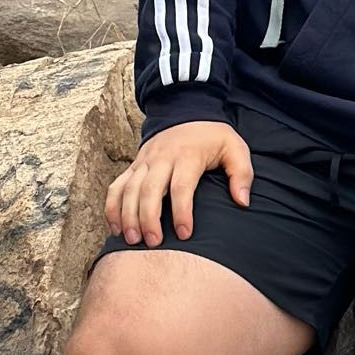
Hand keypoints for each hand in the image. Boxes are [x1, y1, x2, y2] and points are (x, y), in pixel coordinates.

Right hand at [104, 121, 252, 247]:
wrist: (186, 110)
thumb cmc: (212, 136)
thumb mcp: (235, 147)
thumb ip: (242, 174)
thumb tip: (242, 201)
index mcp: (188, 155)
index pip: (181, 186)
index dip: (182, 211)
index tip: (185, 234)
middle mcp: (162, 158)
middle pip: (149, 190)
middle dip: (148, 219)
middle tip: (153, 243)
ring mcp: (144, 161)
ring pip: (129, 189)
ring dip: (127, 216)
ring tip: (132, 240)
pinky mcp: (133, 165)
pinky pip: (116, 186)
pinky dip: (112, 207)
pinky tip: (116, 228)